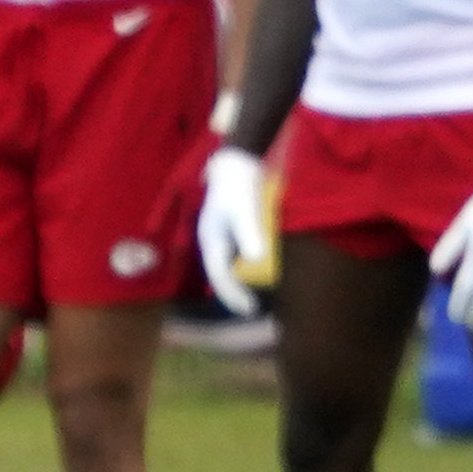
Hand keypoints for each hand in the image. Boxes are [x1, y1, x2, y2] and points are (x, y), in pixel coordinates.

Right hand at [192, 142, 275, 320]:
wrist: (238, 161)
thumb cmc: (238, 185)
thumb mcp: (245, 208)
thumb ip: (250, 233)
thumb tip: (257, 260)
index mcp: (211, 240)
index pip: (220, 275)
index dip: (233, 295)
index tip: (249, 310)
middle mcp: (215, 242)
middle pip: (222, 275)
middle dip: (236, 293)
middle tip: (254, 309)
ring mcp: (223, 238)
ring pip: (230, 267)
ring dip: (242, 282)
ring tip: (258, 296)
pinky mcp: (234, 232)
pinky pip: (238, 257)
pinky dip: (248, 268)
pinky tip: (261, 272)